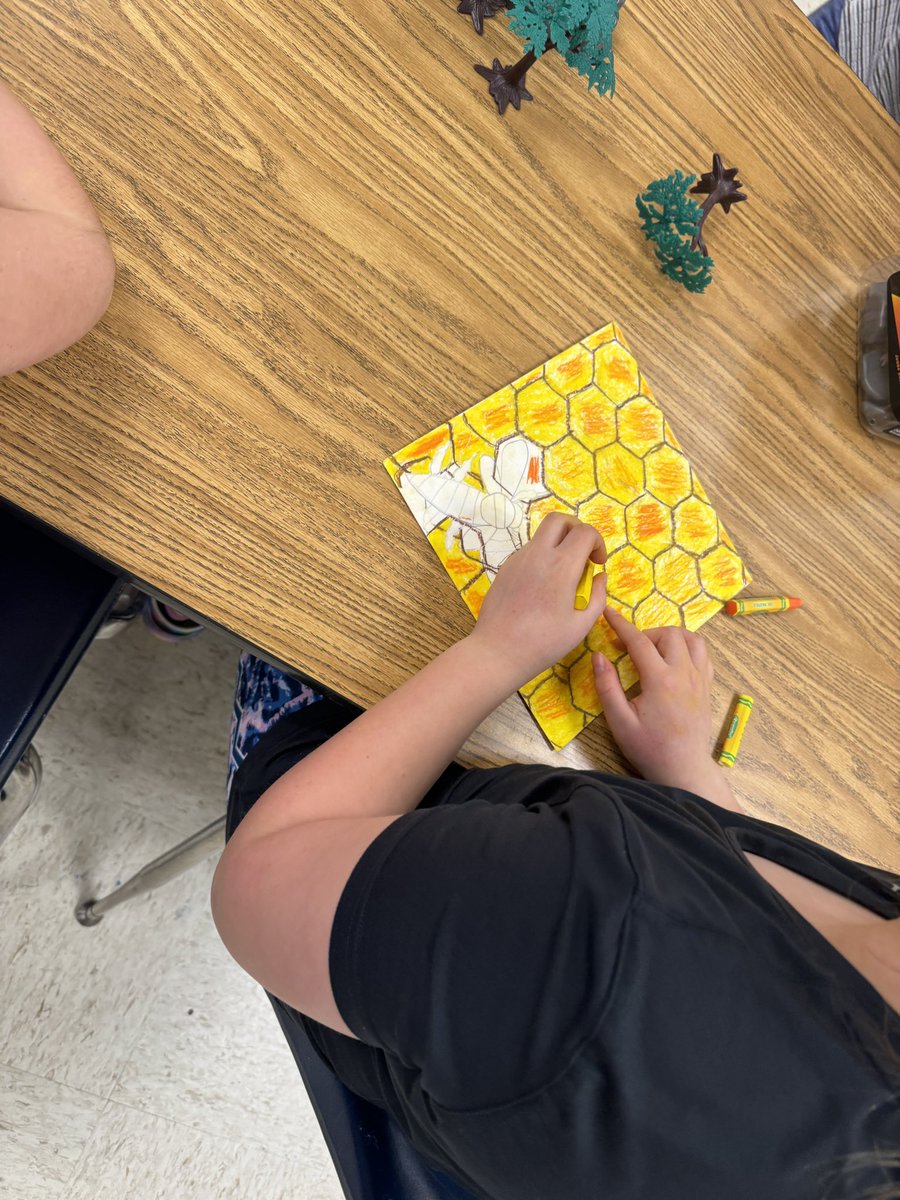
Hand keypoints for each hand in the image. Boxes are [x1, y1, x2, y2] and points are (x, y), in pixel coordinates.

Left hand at [469, 513, 606, 685]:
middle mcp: (538, 554)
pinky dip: (542, 557)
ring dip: (558, 544)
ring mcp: (517, 559)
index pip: (585, 531)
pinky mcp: (505, 568)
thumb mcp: (581, 625)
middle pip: (559, 519)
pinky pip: (528, 552)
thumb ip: (597, 597)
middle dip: (576, 529)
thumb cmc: (543, 643)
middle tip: (582, 554)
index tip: (598, 564)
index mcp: (561, 566)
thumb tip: (600, 577)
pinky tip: (543, 586)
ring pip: (541, 535)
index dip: (598, 542)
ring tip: (563, 574)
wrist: (498, 651)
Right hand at [592, 605, 735, 806]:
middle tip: (630, 650)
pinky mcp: (707, 686)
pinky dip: (687, 647)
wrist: (683, 768)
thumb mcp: (619, 722)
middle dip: (646, 633)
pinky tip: (673, 659)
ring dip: (670, 636)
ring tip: (653, 650)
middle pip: (669, 633)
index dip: (621, 625)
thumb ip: (607, 686)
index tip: (608, 613)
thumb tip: (599, 656)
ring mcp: (700, 678)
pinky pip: (702, 653)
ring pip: (691, 638)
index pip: (639, 641)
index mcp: (660, 680)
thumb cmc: (649, 748)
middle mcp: (684, 673)